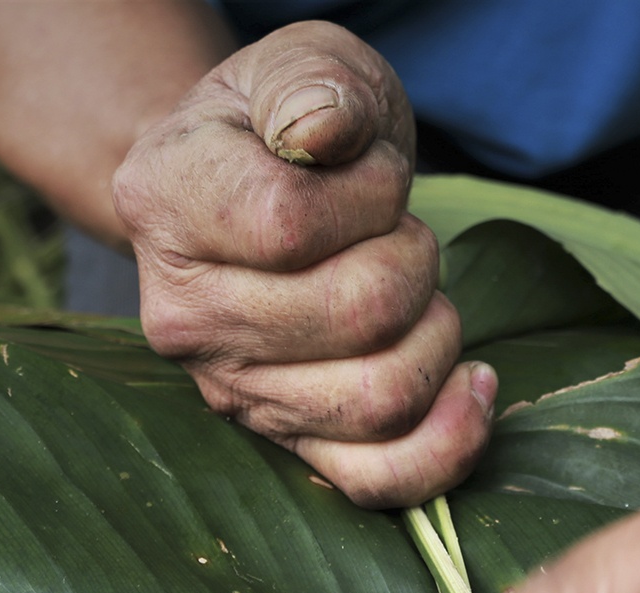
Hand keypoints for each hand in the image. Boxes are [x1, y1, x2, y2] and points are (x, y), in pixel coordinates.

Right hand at [112, 21, 493, 507]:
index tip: (370, 174)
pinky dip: (448, 440)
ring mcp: (235, 393)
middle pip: (358, 312)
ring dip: (436, 332)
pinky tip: (473, 382)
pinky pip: (378, 481)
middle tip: (397, 232)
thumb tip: (327, 131)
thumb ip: (311, 83)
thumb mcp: (295, 65)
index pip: (293, 224)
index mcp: (166, 207)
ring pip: (381, 395)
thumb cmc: (281, 128)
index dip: (368, 193)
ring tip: (416, 292)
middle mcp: (185, 318)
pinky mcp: (291, 446)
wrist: (249, 194)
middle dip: (415, 256)